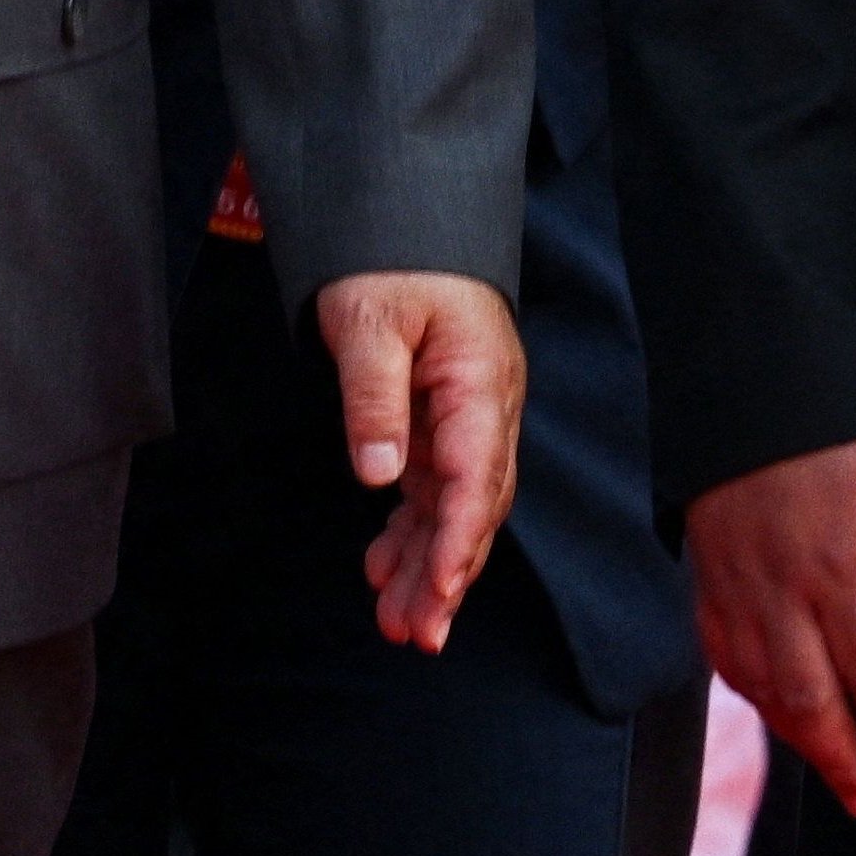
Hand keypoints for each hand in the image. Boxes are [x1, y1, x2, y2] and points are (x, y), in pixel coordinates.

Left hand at [309, 270, 526, 649]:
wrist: (406, 221)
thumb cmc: (393, 260)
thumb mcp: (371, 318)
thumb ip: (374, 396)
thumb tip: (378, 474)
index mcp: (479, 383)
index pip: (477, 475)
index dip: (460, 538)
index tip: (442, 588)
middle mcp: (484, 411)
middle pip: (474, 507)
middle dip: (448, 576)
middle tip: (418, 634)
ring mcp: (464, 422)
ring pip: (453, 510)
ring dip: (428, 569)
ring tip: (399, 625)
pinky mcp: (439, 426)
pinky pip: (431, 492)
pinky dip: (411, 535)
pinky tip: (385, 572)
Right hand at [684, 434, 855, 815]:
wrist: (753, 374)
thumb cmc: (848, 418)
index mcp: (844, 568)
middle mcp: (784, 589)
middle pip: (811, 700)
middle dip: (841, 757)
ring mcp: (738, 583)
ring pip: (761, 685)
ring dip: (795, 736)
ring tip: (829, 770)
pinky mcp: (709, 571)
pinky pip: (721, 651)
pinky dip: (747, 691)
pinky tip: (771, 707)